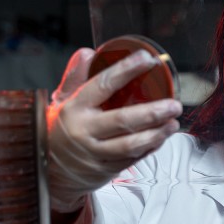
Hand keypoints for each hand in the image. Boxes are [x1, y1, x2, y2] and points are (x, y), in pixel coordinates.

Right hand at [46, 47, 181, 213]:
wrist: (49, 170)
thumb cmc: (59, 130)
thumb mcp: (61, 102)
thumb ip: (75, 77)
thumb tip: (87, 53)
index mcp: (74, 108)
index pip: (103, 85)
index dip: (126, 70)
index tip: (146, 60)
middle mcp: (84, 131)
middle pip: (123, 120)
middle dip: (153, 112)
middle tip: (174, 105)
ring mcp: (94, 153)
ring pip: (130, 145)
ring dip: (156, 134)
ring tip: (173, 124)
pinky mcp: (104, 170)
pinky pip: (132, 159)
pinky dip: (149, 148)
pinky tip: (161, 138)